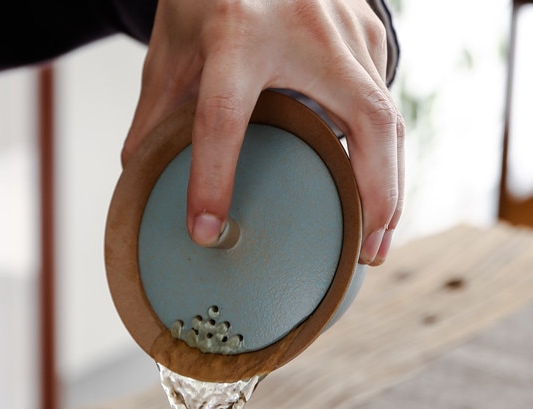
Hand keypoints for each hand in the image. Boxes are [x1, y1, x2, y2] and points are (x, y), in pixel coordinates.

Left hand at [121, 0, 403, 265]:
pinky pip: (383, 105)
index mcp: (238, 32)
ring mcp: (349, 30)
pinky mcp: (370, 34)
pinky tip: (370, 194)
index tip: (207, 233)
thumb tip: (142, 179)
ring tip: (376, 242)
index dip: (213, 179)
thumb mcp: (172, 49)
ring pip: (389, 119)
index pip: (224, 117)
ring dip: (391, 185)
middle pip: (366, 122)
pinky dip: (382, 156)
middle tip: (367, 255)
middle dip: (375, 195)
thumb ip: (156, 115)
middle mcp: (307, 29)